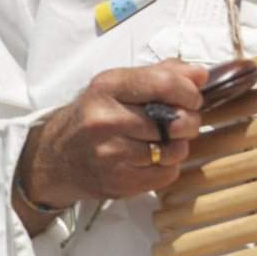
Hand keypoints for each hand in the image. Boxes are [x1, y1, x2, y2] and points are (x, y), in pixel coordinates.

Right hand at [18, 61, 208, 211]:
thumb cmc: (93, 117)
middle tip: (179, 123)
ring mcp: (110, 153)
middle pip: (175, 120)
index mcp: (107, 86)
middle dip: (188, 121)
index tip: (191, 97)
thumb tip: (201, 75)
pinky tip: (151, 160)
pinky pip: (166, 174)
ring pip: (174, 150)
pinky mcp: (117, 182)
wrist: (55, 158)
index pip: (164, 83)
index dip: (189, 92)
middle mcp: (106, 119)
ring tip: (162, 142)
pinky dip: (167, 167)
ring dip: (176, 147)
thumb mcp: (118, 85)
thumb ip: (161, 74)